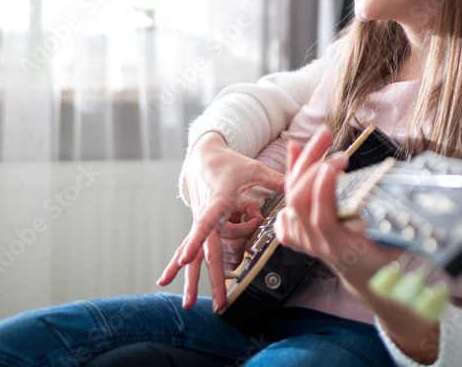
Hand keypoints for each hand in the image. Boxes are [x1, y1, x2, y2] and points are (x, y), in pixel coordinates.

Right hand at [157, 132, 283, 310]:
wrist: (204, 157)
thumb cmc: (227, 163)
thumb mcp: (251, 167)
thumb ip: (273, 178)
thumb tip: (295, 184)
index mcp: (218, 200)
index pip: (207, 222)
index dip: (198, 239)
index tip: (185, 258)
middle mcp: (206, 215)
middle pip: (207, 250)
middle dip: (211, 277)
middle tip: (219, 302)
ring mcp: (200, 222)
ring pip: (196, 254)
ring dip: (192, 279)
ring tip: (188, 304)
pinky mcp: (199, 226)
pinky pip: (189, 248)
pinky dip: (177, 265)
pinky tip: (166, 280)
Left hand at [275, 125, 440, 363]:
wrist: (376, 285)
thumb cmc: (396, 266)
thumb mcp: (409, 249)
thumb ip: (415, 230)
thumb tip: (438, 199)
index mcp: (345, 249)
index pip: (322, 220)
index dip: (323, 191)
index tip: (336, 163)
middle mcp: (321, 245)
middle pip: (299, 202)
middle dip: (312, 165)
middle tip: (333, 141)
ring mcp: (308, 240)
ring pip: (291, 199)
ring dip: (303, 164)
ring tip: (321, 137)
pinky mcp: (304, 232)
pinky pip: (287, 202)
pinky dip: (290, 177)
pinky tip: (297, 154)